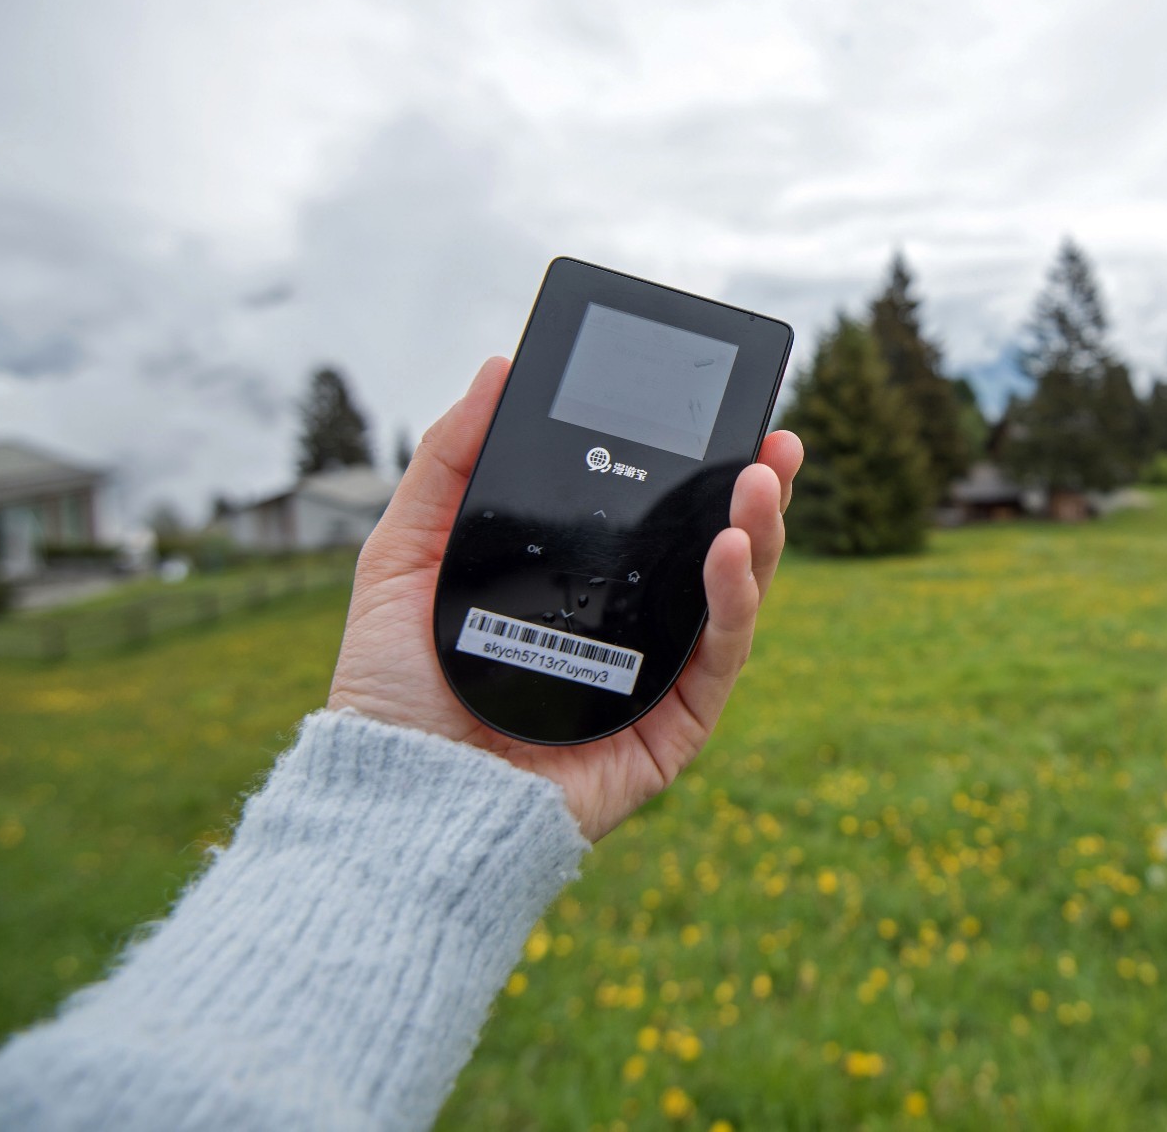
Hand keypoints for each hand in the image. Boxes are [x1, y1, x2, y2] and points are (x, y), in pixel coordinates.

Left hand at [327, 356, 802, 839]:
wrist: (395, 796)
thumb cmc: (393, 692)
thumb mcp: (403, 553)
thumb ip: (448, 462)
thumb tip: (498, 369)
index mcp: (577, 588)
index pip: (651, 519)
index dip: (692, 467)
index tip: (717, 413)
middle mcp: (625, 630)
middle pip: (709, 550)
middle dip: (753, 490)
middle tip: (773, 440)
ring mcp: (655, 680)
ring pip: (733, 597)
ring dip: (760, 533)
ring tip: (763, 478)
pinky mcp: (673, 729)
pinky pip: (721, 655)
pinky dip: (735, 599)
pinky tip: (732, 549)